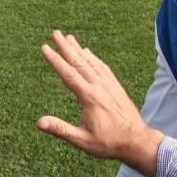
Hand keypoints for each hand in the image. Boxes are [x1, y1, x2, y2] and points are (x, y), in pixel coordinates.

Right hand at [36, 30, 163, 176]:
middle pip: (79, 62)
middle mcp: (99, 86)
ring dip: (78, 49)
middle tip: (55, 33)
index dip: (55, 60)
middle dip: (65, 47)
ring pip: (91, 62)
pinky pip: (103, 68)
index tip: (44, 47)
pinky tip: (88, 53)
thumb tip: (39, 122)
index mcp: (89, 97)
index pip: (67, 74)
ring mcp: (109, 85)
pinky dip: (94, 58)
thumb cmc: (108, 143)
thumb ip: (60, 129)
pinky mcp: (116, 87)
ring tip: (69, 37)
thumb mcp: (81, 140)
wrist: (137, 141)